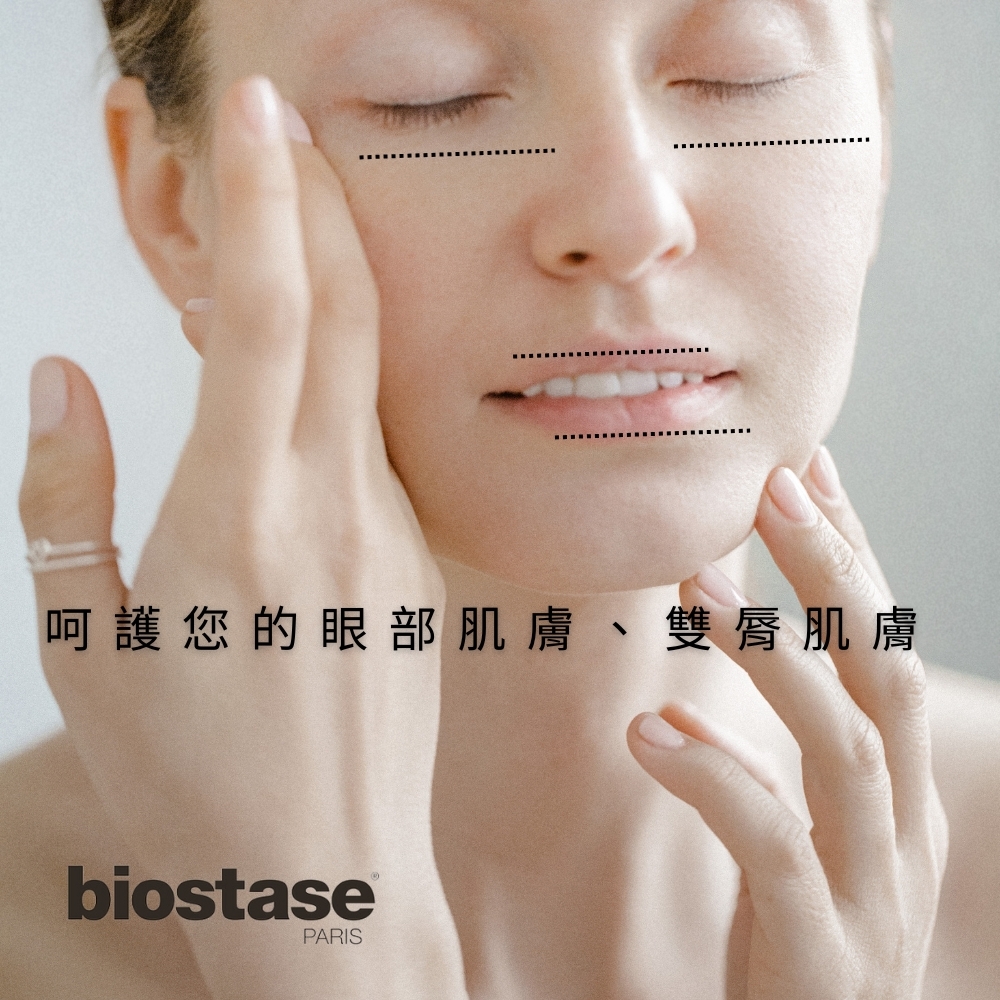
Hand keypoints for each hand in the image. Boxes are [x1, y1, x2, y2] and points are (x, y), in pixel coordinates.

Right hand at [19, 76, 465, 999]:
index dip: (263, 196)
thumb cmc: (194, 781)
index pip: (264, 313)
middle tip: (290, 122)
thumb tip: (65, 375)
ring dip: (339, 276)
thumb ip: (69, 495)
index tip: (256, 112)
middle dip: (320, 198)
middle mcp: (333, 505)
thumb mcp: (87, 648)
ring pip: (373, 369)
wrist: (324, 875)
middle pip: (344, 311)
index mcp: (237, 515)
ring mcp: (391, 530)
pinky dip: (348, 374)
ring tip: (299, 210)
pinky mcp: (417, 559)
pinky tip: (317, 361)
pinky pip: (382, 438)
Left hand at [627, 449, 948, 998]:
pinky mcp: (824, 955)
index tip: (810, 471)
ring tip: (696, 583)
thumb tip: (684, 685)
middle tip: (774, 487)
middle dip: (837, 575)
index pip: (884, 647)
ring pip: (846, 748)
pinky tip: (651, 729)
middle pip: (887, 675)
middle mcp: (905, 832)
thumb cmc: (794, 947)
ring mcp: (875, 895)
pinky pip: (774, 847)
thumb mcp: (787, 838)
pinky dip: (717, 776)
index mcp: (898, 794)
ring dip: (774, 653)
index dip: (854, 555)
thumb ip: (755, 758)